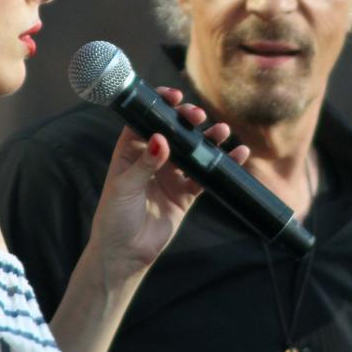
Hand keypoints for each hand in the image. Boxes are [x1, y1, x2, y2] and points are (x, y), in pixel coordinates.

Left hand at [89, 87, 248, 280]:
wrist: (125, 253)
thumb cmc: (114, 217)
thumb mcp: (124, 188)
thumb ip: (144, 164)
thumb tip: (160, 139)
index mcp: (131, 151)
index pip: (146, 119)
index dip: (160, 105)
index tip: (175, 97)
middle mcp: (152, 159)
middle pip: (173, 131)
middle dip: (187, 120)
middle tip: (198, 116)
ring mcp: (170, 175)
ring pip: (193, 150)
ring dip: (208, 139)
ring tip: (222, 132)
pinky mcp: (185, 193)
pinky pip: (206, 175)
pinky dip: (221, 164)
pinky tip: (236, 155)